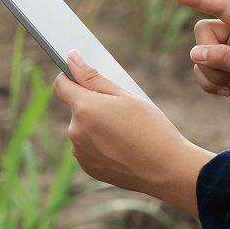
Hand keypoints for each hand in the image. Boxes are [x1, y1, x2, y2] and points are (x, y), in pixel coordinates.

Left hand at [54, 50, 213, 217]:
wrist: (168, 170)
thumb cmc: (151, 128)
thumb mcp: (125, 95)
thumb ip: (93, 77)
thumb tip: (71, 58)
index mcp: (84, 108)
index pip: (61, 85)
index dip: (71, 77)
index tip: (83, 77)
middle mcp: (75, 131)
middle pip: (76, 108)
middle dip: (93, 105)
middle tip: (122, 113)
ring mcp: (80, 152)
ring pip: (83, 129)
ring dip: (96, 126)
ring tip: (125, 133)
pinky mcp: (87, 167)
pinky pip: (88, 148)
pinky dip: (100, 145)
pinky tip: (122, 148)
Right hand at [171, 0, 229, 159]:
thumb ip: (225, 58)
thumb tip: (195, 53)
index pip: (221, 6)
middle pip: (203, 32)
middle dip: (209, 55)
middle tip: (227, 72)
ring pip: (199, 54)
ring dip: (210, 74)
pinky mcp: (224, 68)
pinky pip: (200, 69)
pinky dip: (209, 83)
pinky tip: (228, 92)